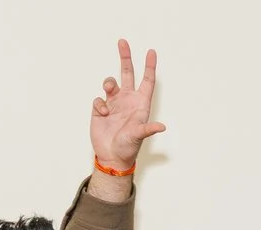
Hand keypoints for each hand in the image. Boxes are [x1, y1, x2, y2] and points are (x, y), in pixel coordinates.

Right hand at [90, 39, 163, 172]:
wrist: (111, 156)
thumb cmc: (128, 147)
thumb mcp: (139, 136)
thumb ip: (148, 129)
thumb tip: (162, 127)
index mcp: (140, 104)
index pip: (147, 81)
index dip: (149, 66)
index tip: (151, 51)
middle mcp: (128, 101)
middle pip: (127, 73)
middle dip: (125, 57)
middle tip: (122, 41)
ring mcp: (114, 104)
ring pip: (111, 82)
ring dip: (109, 82)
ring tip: (109, 89)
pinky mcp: (101, 109)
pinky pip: (98, 99)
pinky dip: (99, 104)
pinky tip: (103, 114)